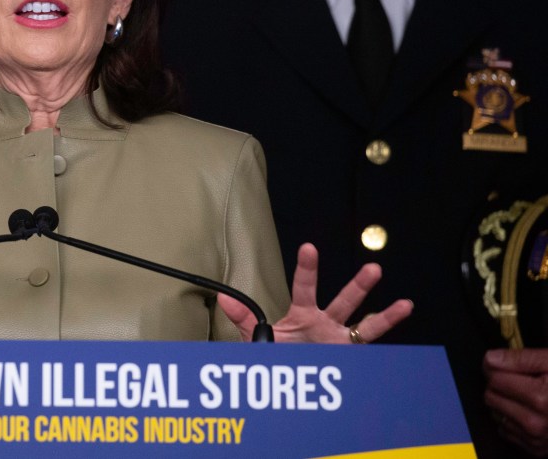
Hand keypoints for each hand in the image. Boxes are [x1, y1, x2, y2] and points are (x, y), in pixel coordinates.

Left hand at [219, 243, 412, 342]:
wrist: (286, 379)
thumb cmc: (275, 352)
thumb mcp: (256, 336)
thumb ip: (244, 317)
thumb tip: (222, 297)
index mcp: (302, 314)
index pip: (304, 288)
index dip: (307, 269)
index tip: (309, 247)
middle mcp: (325, 322)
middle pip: (344, 301)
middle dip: (359, 286)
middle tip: (373, 268)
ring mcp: (340, 339)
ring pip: (364, 324)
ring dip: (384, 316)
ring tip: (405, 304)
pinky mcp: (348, 356)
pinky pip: (369, 348)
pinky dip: (385, 342)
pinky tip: (403, 335)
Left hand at [484, 348, 547, 455]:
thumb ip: (521, 359)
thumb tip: (490, 360)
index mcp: (540, 398)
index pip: (494, 378)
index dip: (498, 368)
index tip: (505, 365)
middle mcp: (536, 423)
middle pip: (491, 396)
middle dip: (500, 386)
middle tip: (519, 381)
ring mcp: (536, 438)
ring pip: (496, 414)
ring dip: (504, 403)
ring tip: (526, 396)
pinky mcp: (536, 449)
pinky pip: (505, 430)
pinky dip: (512, 420)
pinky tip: (528, 411)